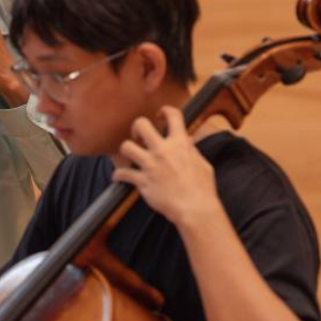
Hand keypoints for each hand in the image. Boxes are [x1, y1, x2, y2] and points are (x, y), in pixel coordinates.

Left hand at [111, 107, 222, 229]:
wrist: (195, 209)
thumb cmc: (203, 189)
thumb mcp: (203, 164)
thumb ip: (192, 150)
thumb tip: (188, 140)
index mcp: (180, 144)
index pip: (173, 115)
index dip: (165, 111)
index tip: (160, 115)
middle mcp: (163, 151)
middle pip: (141, 125)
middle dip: (137, 128)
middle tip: (139, 137)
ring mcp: (151, 165)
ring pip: (126, 146)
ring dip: (126, 150)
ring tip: (130, 156)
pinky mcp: (142, 181)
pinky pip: (122, 173)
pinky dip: (118, 175)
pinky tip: (119, 177)